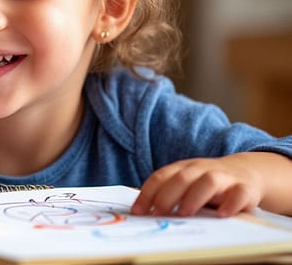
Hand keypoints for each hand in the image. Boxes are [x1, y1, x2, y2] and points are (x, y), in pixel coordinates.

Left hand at [131, 154, 261, 217]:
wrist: (246, 172)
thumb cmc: (206, 184)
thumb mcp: (185, 185)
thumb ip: (167, 194)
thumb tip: (141, 211)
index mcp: (183, 168)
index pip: (161, 177)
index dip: (147, 193)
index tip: (137, 211)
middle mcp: (202, 169)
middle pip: (182, 178)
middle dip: (167, 196)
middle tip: (157, 213)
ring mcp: (224, 177)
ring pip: (209, 181)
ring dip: (194, 197)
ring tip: (184, 213)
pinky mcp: (245, 188)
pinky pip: (239, 193)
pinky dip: (231, 203)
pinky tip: (222, 215)